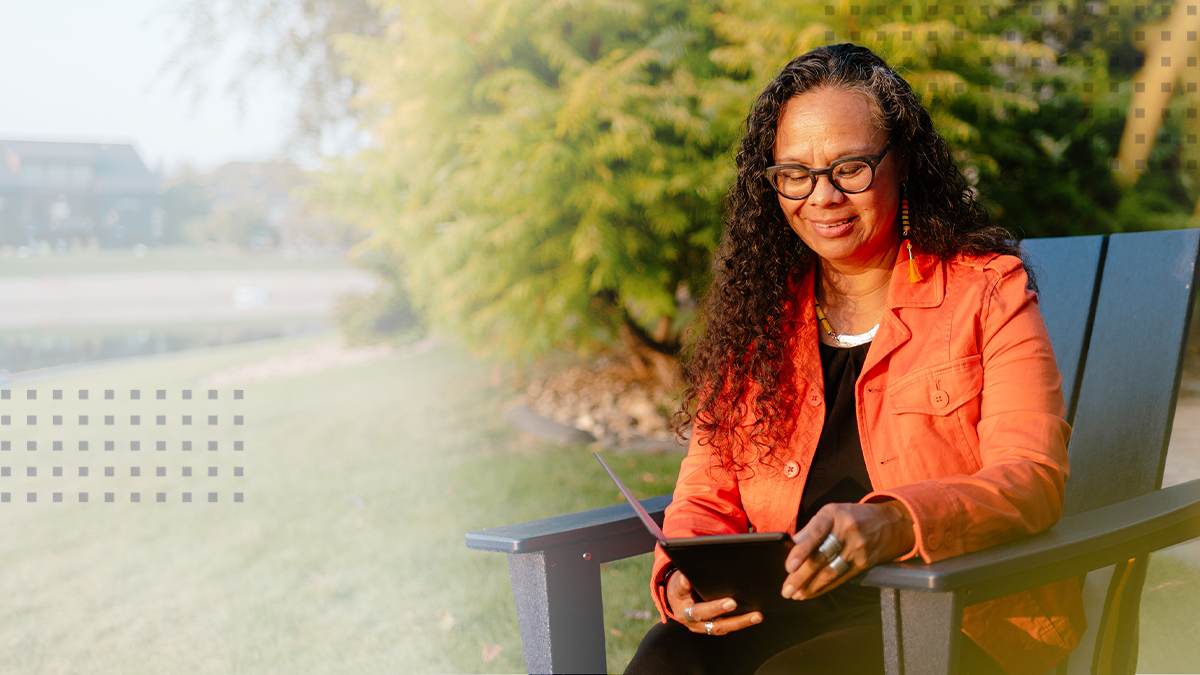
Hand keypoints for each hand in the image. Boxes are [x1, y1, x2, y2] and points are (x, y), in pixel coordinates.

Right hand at [665, 569, 762, 634]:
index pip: (692, 605)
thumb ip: (682, 581)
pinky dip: (741, 622)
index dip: (702, 601)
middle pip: (708, 619)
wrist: (679, 604)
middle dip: (720, 610)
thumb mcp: (677, 583)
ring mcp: (704, 627)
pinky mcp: (714, 628)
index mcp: (683, 610)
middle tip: (733, 602)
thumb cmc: (680, 590)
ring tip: (756, 615)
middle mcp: (693, 622)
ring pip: (722, 627)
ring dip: (740, 622)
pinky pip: (728, 627)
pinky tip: (754, 616)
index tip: (705, 589)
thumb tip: (687, 578)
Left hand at [780, 500, 914, 600]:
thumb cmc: (853, 517)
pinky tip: (812, 593)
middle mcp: (846, 531)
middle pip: (821, 557)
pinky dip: (825, 588)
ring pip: (830, 571)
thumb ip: (812, 527)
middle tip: (786, 589)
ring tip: (795, 595)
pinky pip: (841, 578)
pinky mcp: (864, 563)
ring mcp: (857, 549)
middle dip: (801, 576)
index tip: (789, 566)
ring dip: (811, 586)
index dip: (801, 551)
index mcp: (834, 515)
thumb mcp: (832, 512)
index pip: (815, 533)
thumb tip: (793, 543)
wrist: (891, 523)